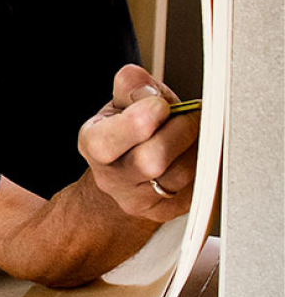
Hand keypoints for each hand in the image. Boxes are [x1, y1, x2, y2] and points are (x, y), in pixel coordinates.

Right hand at [77, 65, 199, 221]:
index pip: (106, 142)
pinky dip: (204, 166)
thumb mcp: (123, 100)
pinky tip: (194, 153)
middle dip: (179, 130)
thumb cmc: (131, 131)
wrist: (128, 170)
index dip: (139, 120)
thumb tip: (144, 89)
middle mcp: (110, 178)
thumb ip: (131, 84)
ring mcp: (137, 200)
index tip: (160, 104)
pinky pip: (197, 188)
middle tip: (189, 115)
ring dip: (197, 147)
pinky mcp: (165, 212)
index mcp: (93, 144)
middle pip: (149, 162)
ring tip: (194, 132)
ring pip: (180, 175)